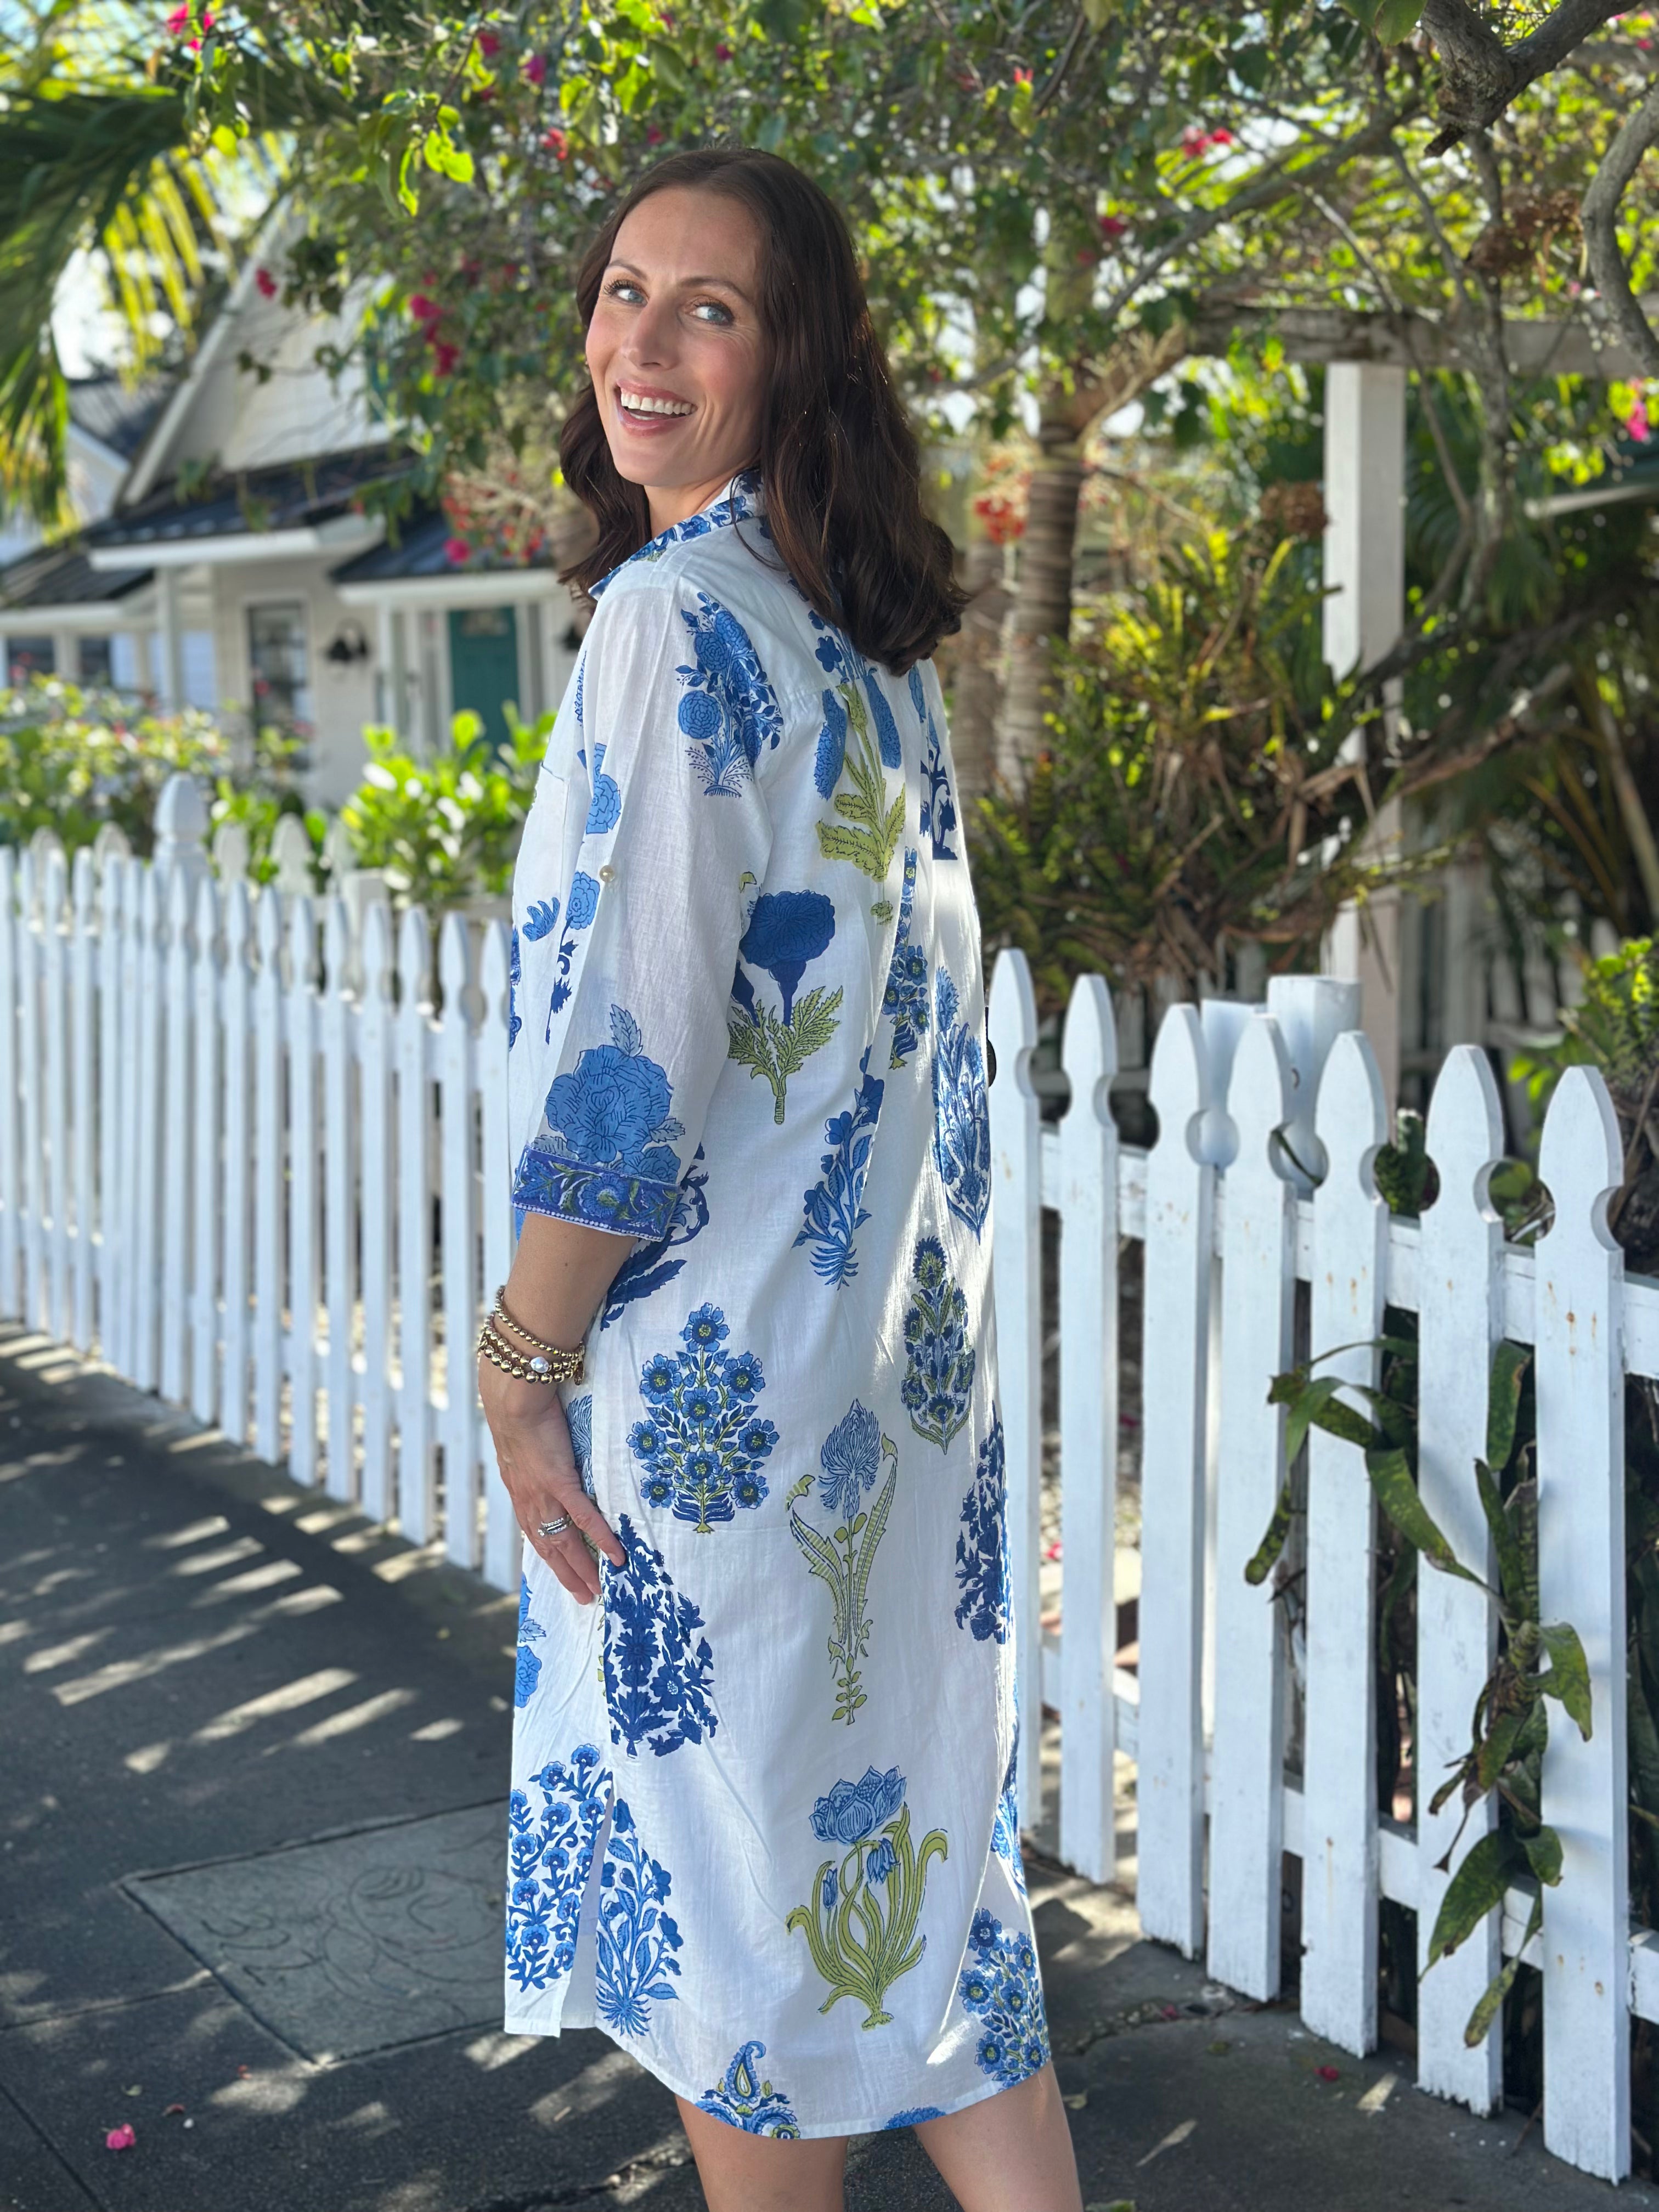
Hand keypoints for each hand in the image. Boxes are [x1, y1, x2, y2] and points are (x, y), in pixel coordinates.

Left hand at [479, 1360, 624, 1603]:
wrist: (514, 1398)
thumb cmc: (520, 1411)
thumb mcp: (523, 1443)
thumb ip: (535, 1459)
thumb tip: (547, 1460)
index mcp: (520, 1492)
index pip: (536, 1534)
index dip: (550, 1558)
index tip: (563, 1575)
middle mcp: (529, 1501)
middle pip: (549, 1548)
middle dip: (566, 1574)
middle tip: (585, 1597)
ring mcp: (544, 1495)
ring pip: (564, 1542)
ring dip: (581, 1568)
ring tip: (597, 1589)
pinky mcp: (560, 1482)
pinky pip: (584, 1518)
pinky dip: (601, 1538)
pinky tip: (616, 1555)